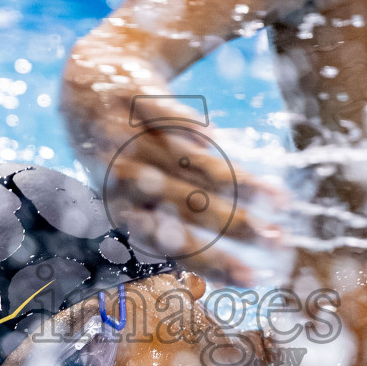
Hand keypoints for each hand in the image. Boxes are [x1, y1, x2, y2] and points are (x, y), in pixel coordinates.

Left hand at [63, 70, 283, 285]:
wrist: (89, 88)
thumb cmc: (127, 157)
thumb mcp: (138, 196)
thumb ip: (179, 229)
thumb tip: (235, 273)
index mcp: (123, 211)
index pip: (172, 246)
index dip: (214, 262)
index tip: (254, 277)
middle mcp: (124, 179)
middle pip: (187, 207)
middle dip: (235, 225)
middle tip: (278, 238)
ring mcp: (127, 138)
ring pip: (187, 165)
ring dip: (233, 181)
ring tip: (277, 197)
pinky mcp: (134, 98)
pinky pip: (166, 117)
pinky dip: (188, 129)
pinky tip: (216, 140)